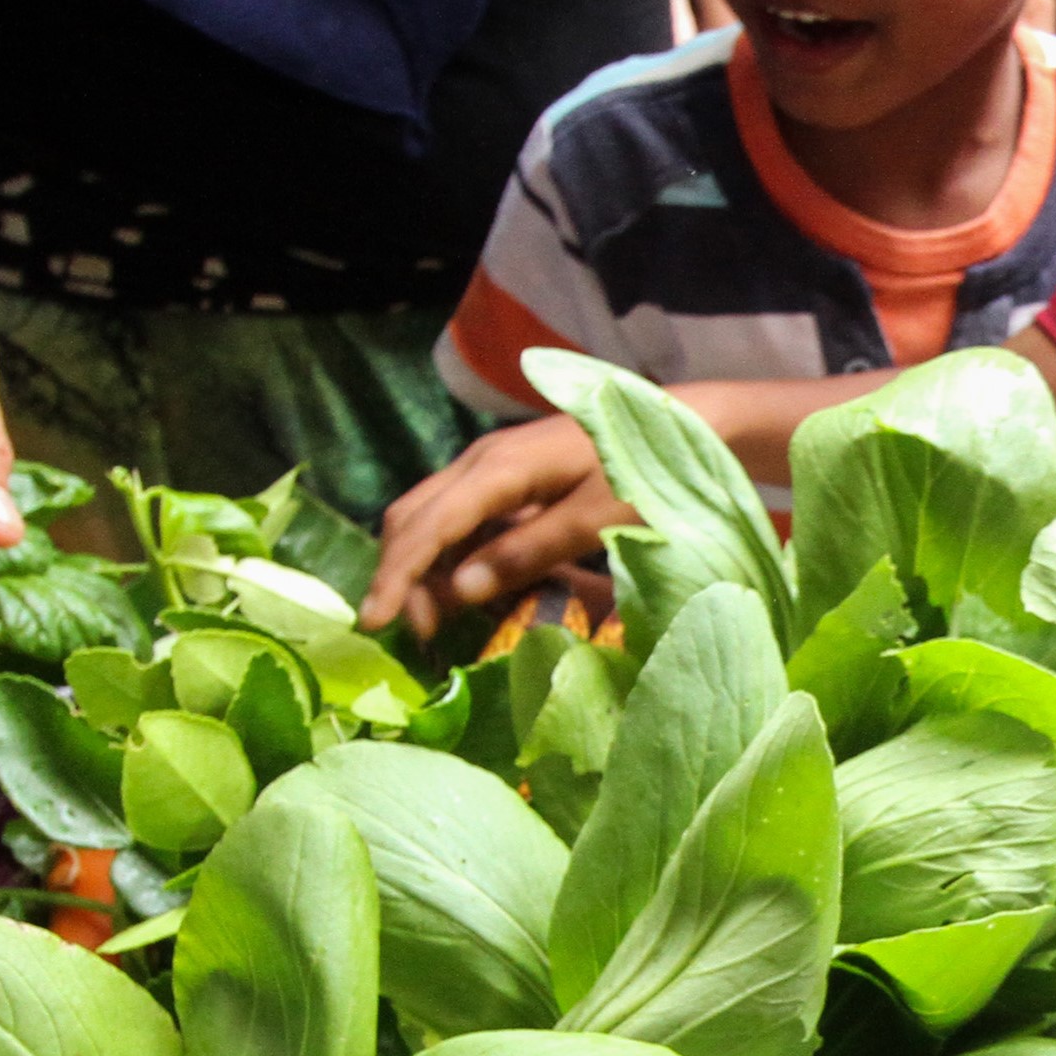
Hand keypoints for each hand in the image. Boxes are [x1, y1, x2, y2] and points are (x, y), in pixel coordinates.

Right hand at [361, 415, 622, 636]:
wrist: (681, 424)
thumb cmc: (645, 473)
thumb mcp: (595, 521)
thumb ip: (528, 552)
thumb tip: (459, 590)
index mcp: (501, 468)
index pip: (430, 526)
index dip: (398, 576)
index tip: (374, 623)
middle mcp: (484, 460)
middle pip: (415, 516)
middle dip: (402, 574)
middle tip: (415, 632)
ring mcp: (494, 465)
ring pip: (432, 516)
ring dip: (424, 567)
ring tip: (436, 619)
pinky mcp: (509, 476)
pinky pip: (462, 516)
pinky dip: (453, 554)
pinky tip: (466, 588)